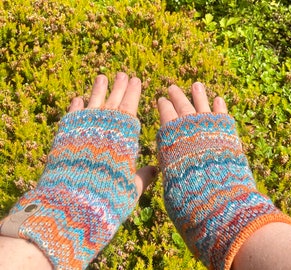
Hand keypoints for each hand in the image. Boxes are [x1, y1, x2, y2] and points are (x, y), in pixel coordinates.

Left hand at [68, 72, 155, 194]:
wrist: (74, 203)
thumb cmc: (108, 196)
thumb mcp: (132, 189)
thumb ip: (144, 177)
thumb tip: (157, 169)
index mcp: (123, 137)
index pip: (130, 107)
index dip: (133, 93)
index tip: (136, 80)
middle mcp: (104, 127)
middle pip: (113, 101)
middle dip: (119, 86)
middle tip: (123, 74)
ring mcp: (83, 129)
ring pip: (93, 103)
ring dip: (98, 89)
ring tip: (102, 77)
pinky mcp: (65, 135)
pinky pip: (73, 115)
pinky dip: (76, 106)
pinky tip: (78, 98)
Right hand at [156, 82, 290, 268]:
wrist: (217, 199)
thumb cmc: (188, 196)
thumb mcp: (170, 184)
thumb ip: (168, 170)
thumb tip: (162, 168)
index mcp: (171, 139)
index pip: (164, 116)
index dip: (162, 106)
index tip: (160, 98)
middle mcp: (188, 129)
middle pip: (181, 106)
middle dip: (176, 96)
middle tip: (171, 88)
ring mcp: (208, 128)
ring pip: (201, 104)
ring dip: (198, 94)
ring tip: (196, 85)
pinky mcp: (226, 132)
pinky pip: (222, 114)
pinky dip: (220, 106)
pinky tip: (219, 99)